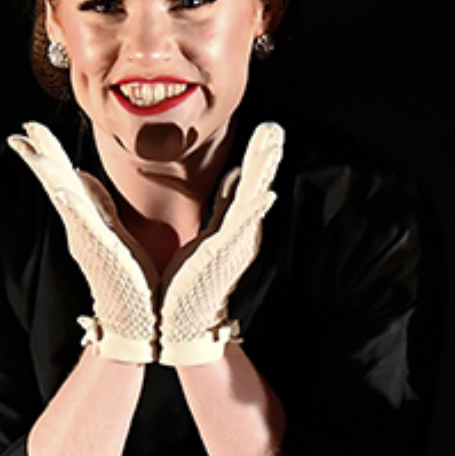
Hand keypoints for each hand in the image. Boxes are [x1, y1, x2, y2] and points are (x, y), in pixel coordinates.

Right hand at [9, 122, 158, 362]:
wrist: (137, 320)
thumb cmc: (133, 280)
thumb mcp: (115, 231)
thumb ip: (98, 204)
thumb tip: (83, 176)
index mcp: (86, 221)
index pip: (63, 180)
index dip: (48, 154)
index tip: (32, 129)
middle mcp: (80, 228)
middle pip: (56, 183)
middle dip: (40, 155)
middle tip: (23, 128)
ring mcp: (86, 240)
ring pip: (62, 197)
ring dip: (48, 172)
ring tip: (31, 147)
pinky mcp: (99, 252)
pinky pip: (81, 224)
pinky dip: (71, 207)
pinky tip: (62, 191)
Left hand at [158, 121, 283, 366]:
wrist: (180, 327)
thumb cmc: (187, 285)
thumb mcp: (206, 236)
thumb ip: (221, 208)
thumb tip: (231, 177)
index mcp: (233, 228)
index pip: (248, 187)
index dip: (258, 160)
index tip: (266, 133)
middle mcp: (239, 235)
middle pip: (257, 188)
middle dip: (266, 158)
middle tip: (274, 129)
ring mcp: (234, 246)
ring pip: (253, 200)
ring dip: (262, 172)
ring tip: (272, 144)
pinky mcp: (223, 256)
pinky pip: (240, 226)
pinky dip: (251, 206)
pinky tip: (263, 190)